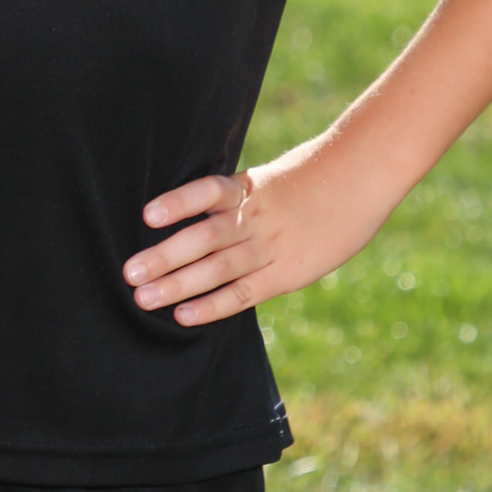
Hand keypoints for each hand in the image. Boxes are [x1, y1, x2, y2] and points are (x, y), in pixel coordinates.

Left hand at [123, 140, 392, 328]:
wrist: (363, 176)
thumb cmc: (312, 176)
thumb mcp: (269, 176)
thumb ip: (235, 197)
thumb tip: (193, 212)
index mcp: (248, 188)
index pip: (208, 191)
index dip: (179, 202)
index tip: (147, 215)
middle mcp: (255, 218)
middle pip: (204, 238)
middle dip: (163, 257)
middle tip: (128, 272)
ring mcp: (272, 247)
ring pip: (218, 268)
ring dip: (177, 284)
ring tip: (142, 297)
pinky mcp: (288, 273)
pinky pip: (244, 293)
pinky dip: (212, 306)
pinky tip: (184, 316)